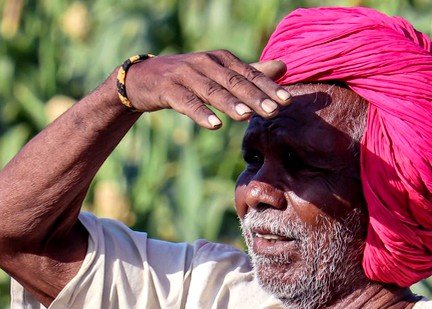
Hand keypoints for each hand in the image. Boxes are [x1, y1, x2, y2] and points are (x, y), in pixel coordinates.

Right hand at [123, 51, 289, 128]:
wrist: (144, 79)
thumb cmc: (190, 77)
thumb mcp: (220, 73)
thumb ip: (251, 72)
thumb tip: (283, 67)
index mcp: (221, 59)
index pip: (249, 74)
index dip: (268, 87)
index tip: (287, 101)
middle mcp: (205, 63)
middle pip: (233, 81)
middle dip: (255, 97)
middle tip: (274, 111)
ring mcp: (185, 75)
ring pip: (211, 90)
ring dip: (230, 103)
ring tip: (247, 116)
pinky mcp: (167, 89)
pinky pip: (186, 102)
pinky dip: (201, 113)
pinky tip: (214, 125)